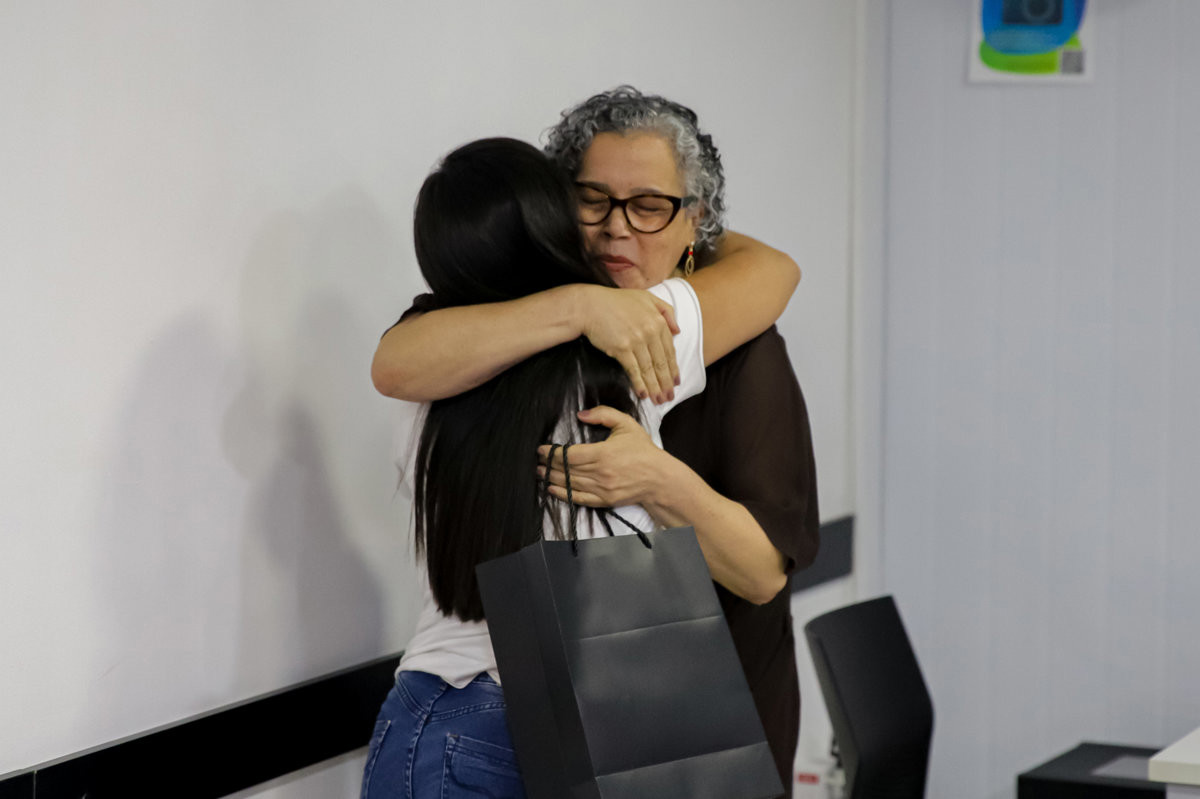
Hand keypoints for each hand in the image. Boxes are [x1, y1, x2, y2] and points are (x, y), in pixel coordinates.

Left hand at [536, 406, 677, 507]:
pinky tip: (552, 488)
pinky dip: (563, 494)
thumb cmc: (643, 451)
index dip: (552, 452)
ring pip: (569, 483)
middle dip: (548, 464)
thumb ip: (603, 414)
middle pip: (566, 469)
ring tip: (539, 472)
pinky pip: (578, 498)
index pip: (569, 454)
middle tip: (537, 460)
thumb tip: (581, 415)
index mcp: (603, 453)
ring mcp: (601, 489)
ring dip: (551, 478)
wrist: (659, 478)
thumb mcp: (626, 425)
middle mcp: (600, 473)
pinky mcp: (604, 500)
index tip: (541, 449)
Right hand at [576, 287, 679, 403]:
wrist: (590, 305)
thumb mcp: (646, 297)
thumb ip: (666, 311)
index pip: (669, 350)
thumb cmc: (616, 301)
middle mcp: (650, 331)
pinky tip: (643, 394)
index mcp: (658, 320)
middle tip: (669, 397)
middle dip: (666, 383)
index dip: (673, 368)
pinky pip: (634, 370)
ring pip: (649, 369)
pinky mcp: (621, 349)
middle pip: (661, 363)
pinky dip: (639, 384)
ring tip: (658, 400)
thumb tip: (678, 331)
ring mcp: (636, 341)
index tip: (675, 382)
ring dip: (655, 387)